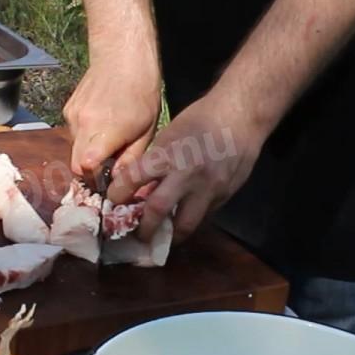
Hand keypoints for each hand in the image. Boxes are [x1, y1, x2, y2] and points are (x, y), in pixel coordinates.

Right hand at [63, 52, 162, 179]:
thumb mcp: (146, 130)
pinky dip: (86, 134)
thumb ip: (130, 158)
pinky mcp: (68, 108)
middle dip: (90, 171)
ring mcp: (72, 116)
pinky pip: (74, 132)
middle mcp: (82, 125)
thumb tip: (119, 181)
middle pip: (75, 164)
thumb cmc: (142, 92)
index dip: (95, 179)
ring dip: (89, 151)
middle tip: (109, 166)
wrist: (123, 57)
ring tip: (110, 138)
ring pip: (74, 148)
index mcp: (104, 132)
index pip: (85, 168)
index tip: (108, 179)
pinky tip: (102, 121)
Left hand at [107, 92, 267, 242]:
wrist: (241, 115)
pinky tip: (185, 220)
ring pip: (185, 225)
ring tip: (163, 239)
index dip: (118, 193)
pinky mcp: (225, 196)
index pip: (134, 179)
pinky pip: (204, 217)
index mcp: (168, 154)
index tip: (113, 200)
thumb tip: (140, 190)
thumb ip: (156, 163)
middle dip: (144, 228)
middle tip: (138, 236)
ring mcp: (208, 188)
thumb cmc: (200, 119)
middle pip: (158, 210)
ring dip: (171, 236)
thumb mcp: (170, 135)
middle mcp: (187, 175)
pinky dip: (192, 220)